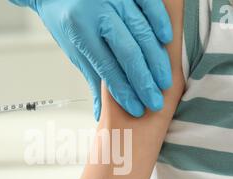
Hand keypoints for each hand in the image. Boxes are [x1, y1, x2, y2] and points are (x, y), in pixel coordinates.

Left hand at [9, 0, 172, 119]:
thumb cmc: (65, 19)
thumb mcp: (74, 48)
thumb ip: (92, 77)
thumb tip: (101, 113)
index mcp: (80, 30)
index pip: (107, 68)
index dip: (124, 91)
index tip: (137, 108)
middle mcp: (98, 12)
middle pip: (129, 53)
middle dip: (144, 82)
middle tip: (156, 102)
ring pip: (143, 32)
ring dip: (156, 61)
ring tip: (165, 83)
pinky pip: (150, 5)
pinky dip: (160, 23)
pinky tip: (166, 42)